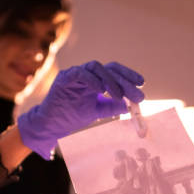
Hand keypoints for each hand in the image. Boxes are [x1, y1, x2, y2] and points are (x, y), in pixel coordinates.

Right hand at [17, 60, 144, 159]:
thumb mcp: (97, 112)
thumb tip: (129, 104)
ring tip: (119, 95)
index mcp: (95, 80)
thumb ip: (111, 107)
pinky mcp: (64, 78)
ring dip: (110, 80)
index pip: (114, 71)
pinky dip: (92, 80)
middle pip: (109, 69)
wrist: (52, 125)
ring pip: (96, 68)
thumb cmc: (72, 117)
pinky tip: (102, 90)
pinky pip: (80, 73)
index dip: (128, 75)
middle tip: (137, 93)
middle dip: (124, 81)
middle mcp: (86, 74)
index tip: (142, 84)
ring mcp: (75, 74)